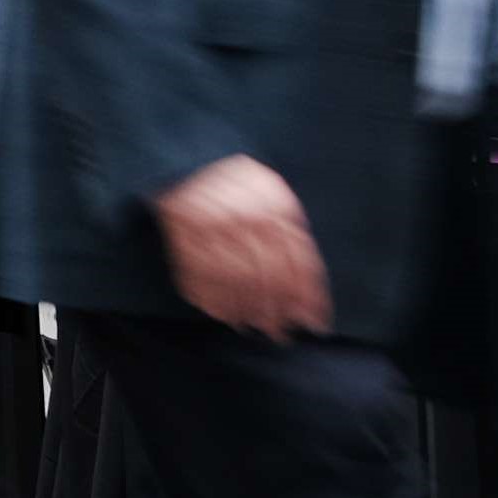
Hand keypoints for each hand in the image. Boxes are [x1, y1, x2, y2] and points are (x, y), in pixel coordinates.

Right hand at [154, 155, 330, 338]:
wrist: (190, 164)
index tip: (314, 322)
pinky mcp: (183, 241)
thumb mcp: (274, 195)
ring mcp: (212, 231)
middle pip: (267, 278)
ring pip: (235, 284)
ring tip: (257, 328)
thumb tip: (308, 285)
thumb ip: (292, 231)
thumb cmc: (240, 185)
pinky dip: (216, 303)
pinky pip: (202, 280)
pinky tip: (228, 316)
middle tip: (282, 334)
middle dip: (278, 312)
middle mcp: (244, 220)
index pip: (297, 261)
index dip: (307, 296)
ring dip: (248, 312)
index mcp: (274, 207)